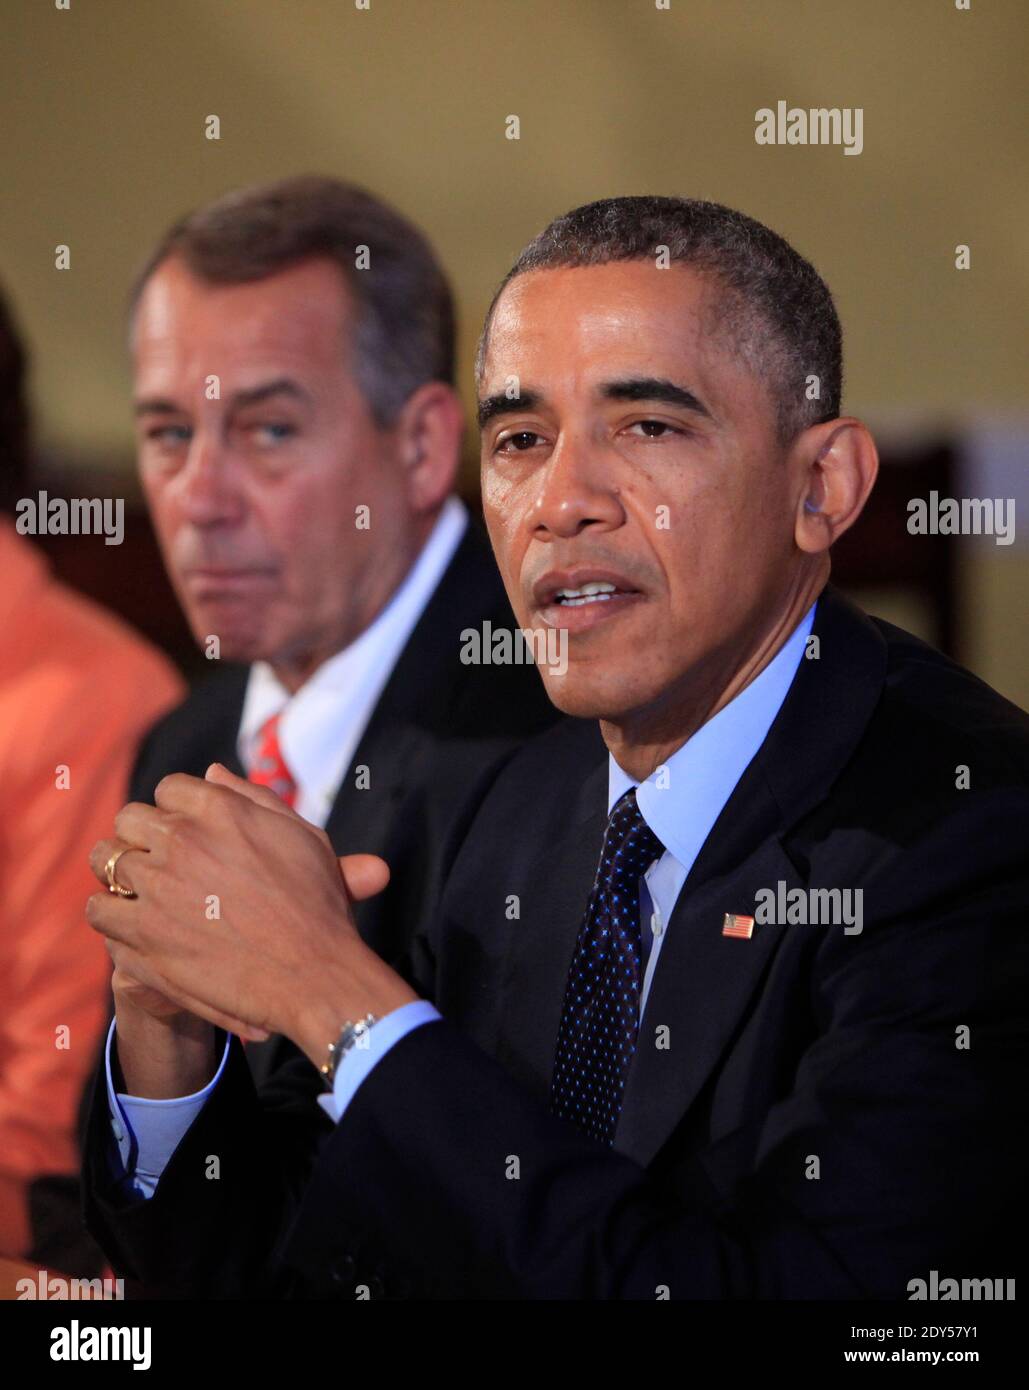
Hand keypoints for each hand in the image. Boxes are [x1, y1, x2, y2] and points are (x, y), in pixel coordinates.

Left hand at [87, 765, 416, 1059]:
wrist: (313, 974)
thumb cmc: (316, 905)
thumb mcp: (301, 836)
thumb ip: (252, 798)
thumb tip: (211, 772)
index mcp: (220, 808)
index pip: (169, 789)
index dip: (176, 812)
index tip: (185, 835)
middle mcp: (183, 838)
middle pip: (130, 818)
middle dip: (141, 836)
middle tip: (159, 863)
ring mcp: (159, 884)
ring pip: (106, 859)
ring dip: (120, 872)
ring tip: (140, 892)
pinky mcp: (143, 931)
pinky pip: (99, 908)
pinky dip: (111, 912)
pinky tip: (132, 922)